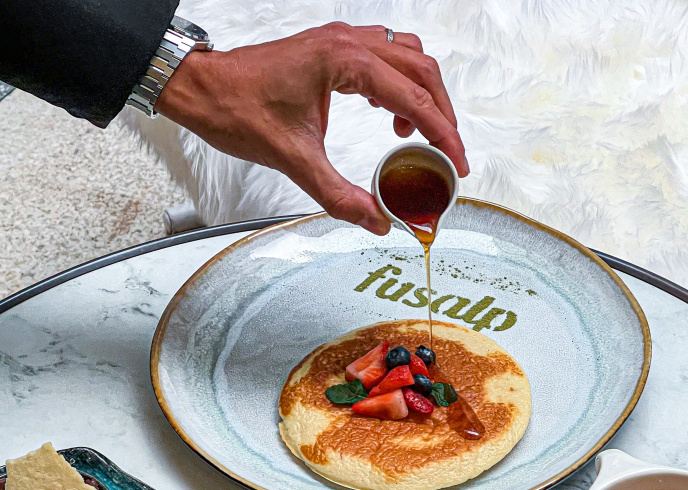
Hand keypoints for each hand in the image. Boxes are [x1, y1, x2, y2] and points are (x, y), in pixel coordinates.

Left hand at [155, 23, 468, 234]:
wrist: (201, 87)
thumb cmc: (236, 109)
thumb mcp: (293, 159)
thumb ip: (339, 194)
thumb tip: (376, 220)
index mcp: (344, 62)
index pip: (414, 99)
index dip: (443, 135)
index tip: (456, 162)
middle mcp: (348, 43)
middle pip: (422, 71)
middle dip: (441, 114)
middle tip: (446, 152)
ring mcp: (340, 40)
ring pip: (408, 57)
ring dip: (421, 93)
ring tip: (414, 133)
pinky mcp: (332, 46)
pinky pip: (384, 55)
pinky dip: (397, 83)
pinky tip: (385, 110)